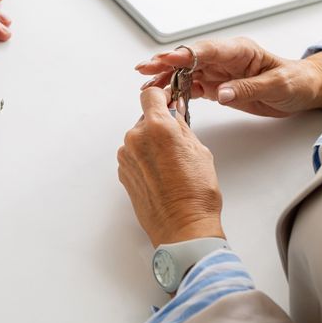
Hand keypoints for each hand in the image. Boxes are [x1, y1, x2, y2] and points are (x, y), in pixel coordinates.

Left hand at [118, 87, 224, 246]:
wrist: (182, 226)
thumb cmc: (196, 193)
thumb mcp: (199, 150)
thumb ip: (182, 127)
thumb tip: (174, 113)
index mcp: (156, 127)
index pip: (150, 95)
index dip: (161, 96)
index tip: (167, 100)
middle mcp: (135, 138)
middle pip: (145, 118)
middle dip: (159, 125)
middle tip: (177, 141)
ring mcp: (125, 156)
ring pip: (138, 138)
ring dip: (151, 143)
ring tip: (171, 164)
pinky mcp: (121, 171)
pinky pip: (133, 155)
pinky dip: (144, 159)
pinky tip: (161, 174)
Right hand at [135, 38, 321, 116]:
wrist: (303, 90)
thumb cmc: (295, 81)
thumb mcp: (277, 85)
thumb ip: (247, 88)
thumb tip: (221, 93)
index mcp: (239, 51)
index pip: (207, 50)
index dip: (185, 54)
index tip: (167, 59)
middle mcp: (224, 59)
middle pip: (189, 59)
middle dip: (165, 63)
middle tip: (144, 68)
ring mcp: (218, 72)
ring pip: (185, 73)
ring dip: (165, 79)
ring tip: (145, 86)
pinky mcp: (216, 86)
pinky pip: (191, 87)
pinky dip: (176, 92)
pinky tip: (162, 97)